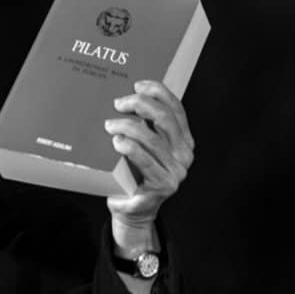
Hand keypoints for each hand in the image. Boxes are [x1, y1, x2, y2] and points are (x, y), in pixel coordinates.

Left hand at [105, 80, 194, 234]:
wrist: (132, 210)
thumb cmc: (133, 173)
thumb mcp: (142, 147)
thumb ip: (142, 126)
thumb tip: (123, 98)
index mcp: (184, 139)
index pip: (175, 108)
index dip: (158, 92)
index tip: (137, 84)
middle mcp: (184, 154)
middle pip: (165, 118)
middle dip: (140, 104)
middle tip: (118, 103)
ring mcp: (176, 170)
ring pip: (153, 138)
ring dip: (128, 126)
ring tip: (110, 125)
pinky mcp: (163, 184)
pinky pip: (145, 160)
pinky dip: (130, 147)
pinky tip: (117, 142)